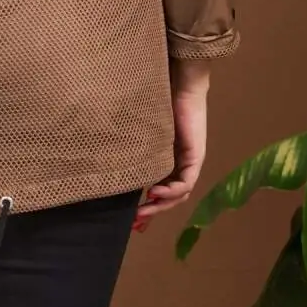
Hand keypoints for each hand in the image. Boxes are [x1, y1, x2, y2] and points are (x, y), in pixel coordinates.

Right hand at [134, 62, 208, 230]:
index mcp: (169, 157)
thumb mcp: (144, 130)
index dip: (150, 206)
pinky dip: (171, 191)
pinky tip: (155, 193)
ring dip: (162, 206)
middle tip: (136, 224)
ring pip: (179, 194)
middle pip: (171, 197)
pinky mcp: (195, 156)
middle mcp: (181, 162)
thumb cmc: (159, 99)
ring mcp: (190, 161)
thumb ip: (136, 145)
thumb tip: (111, 154)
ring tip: (144, 213)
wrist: (180, 83)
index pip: (162, 189)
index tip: (134, 220)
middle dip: (153, 212)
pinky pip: (186, 182)